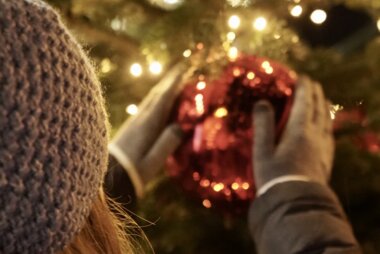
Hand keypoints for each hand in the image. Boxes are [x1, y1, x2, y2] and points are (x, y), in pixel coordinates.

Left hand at [110, 63, 191, 185]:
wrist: (105, 180)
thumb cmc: (132, 173)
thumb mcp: (153, 161)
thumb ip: (167, 143)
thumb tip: (181, 126)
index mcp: (147, 125)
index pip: (163, 99)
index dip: (173, 83)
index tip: (182, 69)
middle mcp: (139, 120)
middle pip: (155, 95)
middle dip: (168, 82)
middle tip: (179, 70)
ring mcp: (132, 124)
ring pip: (149, 101)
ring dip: (161, 90)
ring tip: (171, 83)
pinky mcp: (129, 130)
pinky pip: (145, 108)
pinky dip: (154, 101)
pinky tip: (155, 104)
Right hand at [253, 76, 334, 189]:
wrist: (295, 203)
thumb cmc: (275, 176)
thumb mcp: (263, 150)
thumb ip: (263, 125)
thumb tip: (262, 102)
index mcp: (299, 131)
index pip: (304, 103)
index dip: (304, 89)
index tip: (303, 77)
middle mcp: (315, 137)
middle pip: (318, 110)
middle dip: (315, 94)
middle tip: (312, 84)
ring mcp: (323, 149)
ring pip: (326, 122)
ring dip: (324, 107)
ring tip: (322, 100)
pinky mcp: (326, 160)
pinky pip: (329, 135)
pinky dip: (327, 124)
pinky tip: (326, 128)